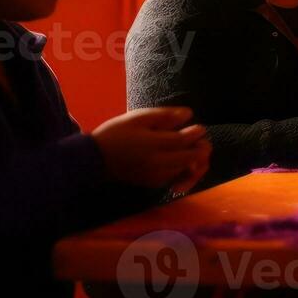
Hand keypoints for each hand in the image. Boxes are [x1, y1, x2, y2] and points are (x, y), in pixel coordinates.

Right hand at [91, 107, 211, 190]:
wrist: (96, 159)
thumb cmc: (117, 133)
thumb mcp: (138, 118)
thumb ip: (164, 116)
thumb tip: (188, 114)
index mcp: (153, 145)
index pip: (183, 141)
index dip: (196, 133)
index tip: (199, 127)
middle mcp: (157, 164)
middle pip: (190, 158)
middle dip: (201, 148)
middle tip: (201, 139)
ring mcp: (156, 176)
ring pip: (186, 171)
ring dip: (195, 160)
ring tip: (194, 148)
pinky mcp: (153, 183)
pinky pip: (177, 179)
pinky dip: (186, 172)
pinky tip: (185, 162)